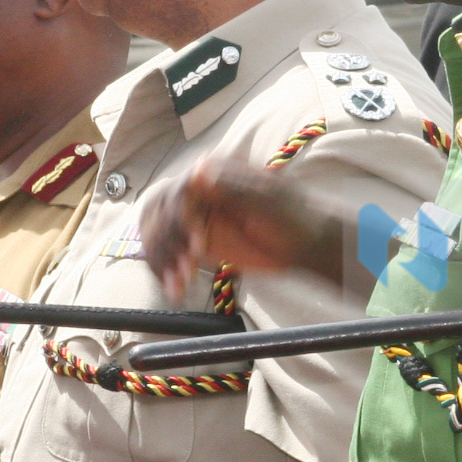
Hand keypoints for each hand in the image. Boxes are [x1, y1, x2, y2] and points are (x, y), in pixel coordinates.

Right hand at [137, 156, 346, 302]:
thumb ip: (234, 187)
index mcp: (212, 173)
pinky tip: (176, 289)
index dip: (180, 217)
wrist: (305, 243)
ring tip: (179, 282)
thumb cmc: (293, 216)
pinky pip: (169, 254)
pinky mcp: (194, 242)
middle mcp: (196, 191)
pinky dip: (166, 272)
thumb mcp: (268, 199)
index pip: (179, 190)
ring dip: (162, 259)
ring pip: (156, 233)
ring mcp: (193, 217)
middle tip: (186, 267)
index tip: (197, 245)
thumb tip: (198, 172)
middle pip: (159, 211)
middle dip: (167, 241)